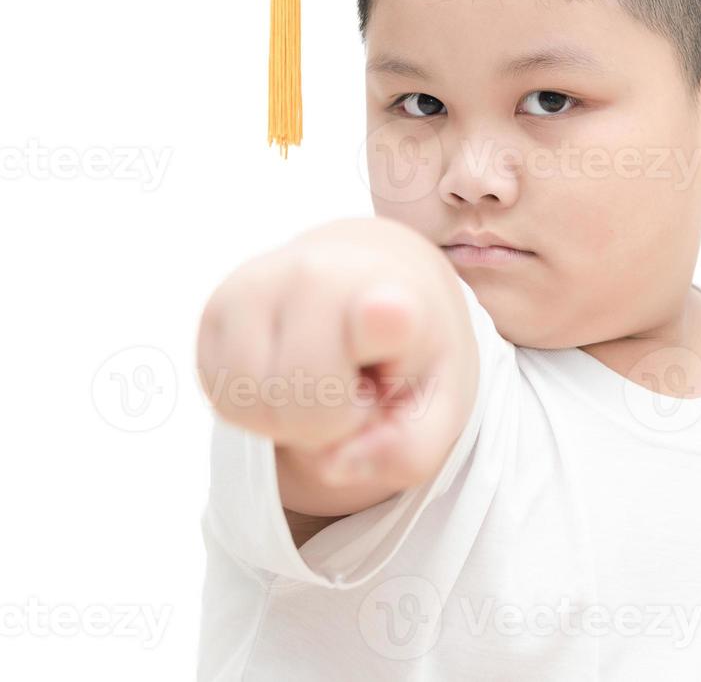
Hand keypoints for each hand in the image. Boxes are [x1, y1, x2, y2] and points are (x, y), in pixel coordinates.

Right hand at [196, 216, 477, 515]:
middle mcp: (322, 277)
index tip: (391, 311)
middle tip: (359, 389)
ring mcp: (262, 284)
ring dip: (288, 421)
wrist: (375, 280)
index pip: (382, 315)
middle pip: (305, 404)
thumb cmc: (409, 352)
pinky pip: (222, 398)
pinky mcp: (219, 304)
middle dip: (331, 424)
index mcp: (397, 299)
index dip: (382, 322)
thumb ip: (407, 451)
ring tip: (325, 379)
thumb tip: (334, 465)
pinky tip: (288, 376)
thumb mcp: (440, 407)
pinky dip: (255, 410)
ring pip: (252, 406)